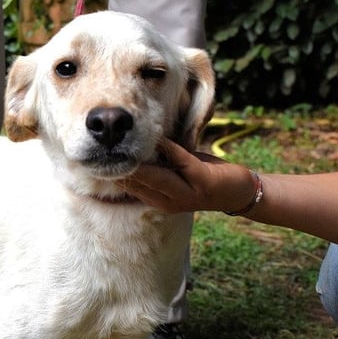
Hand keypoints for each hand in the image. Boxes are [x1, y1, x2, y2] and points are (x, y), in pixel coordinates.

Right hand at [117, 139, 254, 213]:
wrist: (239, 192)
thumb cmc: (205, 178)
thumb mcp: (177, 175)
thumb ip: (158, 166)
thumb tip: (135, 148)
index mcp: (160, 201)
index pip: (131, 189)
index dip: (116, 176)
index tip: (98, 160)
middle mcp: (168, 203)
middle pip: (139, 184)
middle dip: (122, 167)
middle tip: (105, 149)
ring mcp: (185, 195)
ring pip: (155, 176)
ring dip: (139, 160)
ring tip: (124, 144)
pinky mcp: (202, 182)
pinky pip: (179, 159)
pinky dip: (167, 146)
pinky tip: (156, 135)